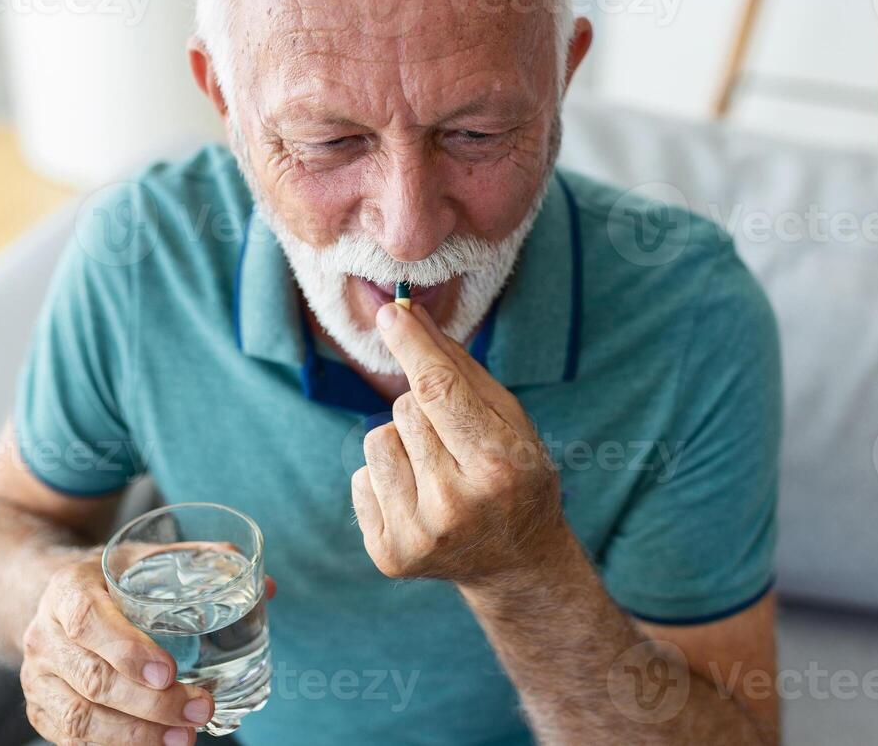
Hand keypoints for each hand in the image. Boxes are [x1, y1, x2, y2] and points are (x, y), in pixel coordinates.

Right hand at [20, 549, 275, 744]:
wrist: (54, 600)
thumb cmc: (112, 580)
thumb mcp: (146, 558)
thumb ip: (201, 563)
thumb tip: (267, 586)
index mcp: (68, 589)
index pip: (88, 620)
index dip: (127, 649)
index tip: (169, 672)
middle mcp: (45, 634)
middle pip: (92, 678)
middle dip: (149, 703)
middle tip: (199, 708)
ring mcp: (38, 677)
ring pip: (81, 717)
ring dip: (135, 735)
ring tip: (184, 737)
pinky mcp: (42, 708)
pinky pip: (73, 739)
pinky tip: (156, 745)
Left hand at [351, 302, 566, 584]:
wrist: (517, 564)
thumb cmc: (517, 477)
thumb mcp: (509, 419)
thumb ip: (458, 366)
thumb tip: (408, 314)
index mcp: (496, 465)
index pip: (438, 390)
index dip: (412, 346)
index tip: (390, 314)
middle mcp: (455, 505)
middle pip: (403, 409)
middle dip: (421, 409)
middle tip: (453, 440)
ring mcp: (419, 535)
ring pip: (375, 440)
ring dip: (400, 443)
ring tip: (434, 470)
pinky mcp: (389, 556)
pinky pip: (360, 480)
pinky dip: (384, 480)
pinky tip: (418, 499)